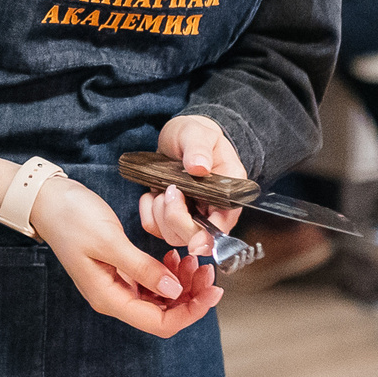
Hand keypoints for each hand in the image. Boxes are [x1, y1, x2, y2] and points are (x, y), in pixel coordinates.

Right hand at [29, 172, 220, 338]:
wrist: (47, 200)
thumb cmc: (71, 218)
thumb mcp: (109, 241)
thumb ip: (142, 267)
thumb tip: (174, 290)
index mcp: (109, 298)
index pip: (160, 322)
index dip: (191, 311)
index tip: (213, 290)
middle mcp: (114, 298)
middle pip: (164, 313)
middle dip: (191, 297)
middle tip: (207, 270)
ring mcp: (117, 285)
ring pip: (160, 298)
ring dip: (182, 284)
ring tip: (192, 259)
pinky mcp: (119, 271)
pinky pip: (151, 282)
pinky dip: (168, 273)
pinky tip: (174, 256)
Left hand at [140, 115, 246, 259]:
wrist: (182, 138)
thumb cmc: (196, 136)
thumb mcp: (197, 134)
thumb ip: (198, 148)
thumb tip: (199, 167)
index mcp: (229, 193)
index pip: (223, 224)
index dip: (210, 237)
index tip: (196, 243)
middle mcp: (213, 211)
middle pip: (195, 236)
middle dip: (176, 216)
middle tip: (171, 189)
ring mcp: (191, 217)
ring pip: (172, 235)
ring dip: (161, 212)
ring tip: (165, 187)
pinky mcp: (171, 218)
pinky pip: (154, 227)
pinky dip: (149, 211)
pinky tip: (154, 193)